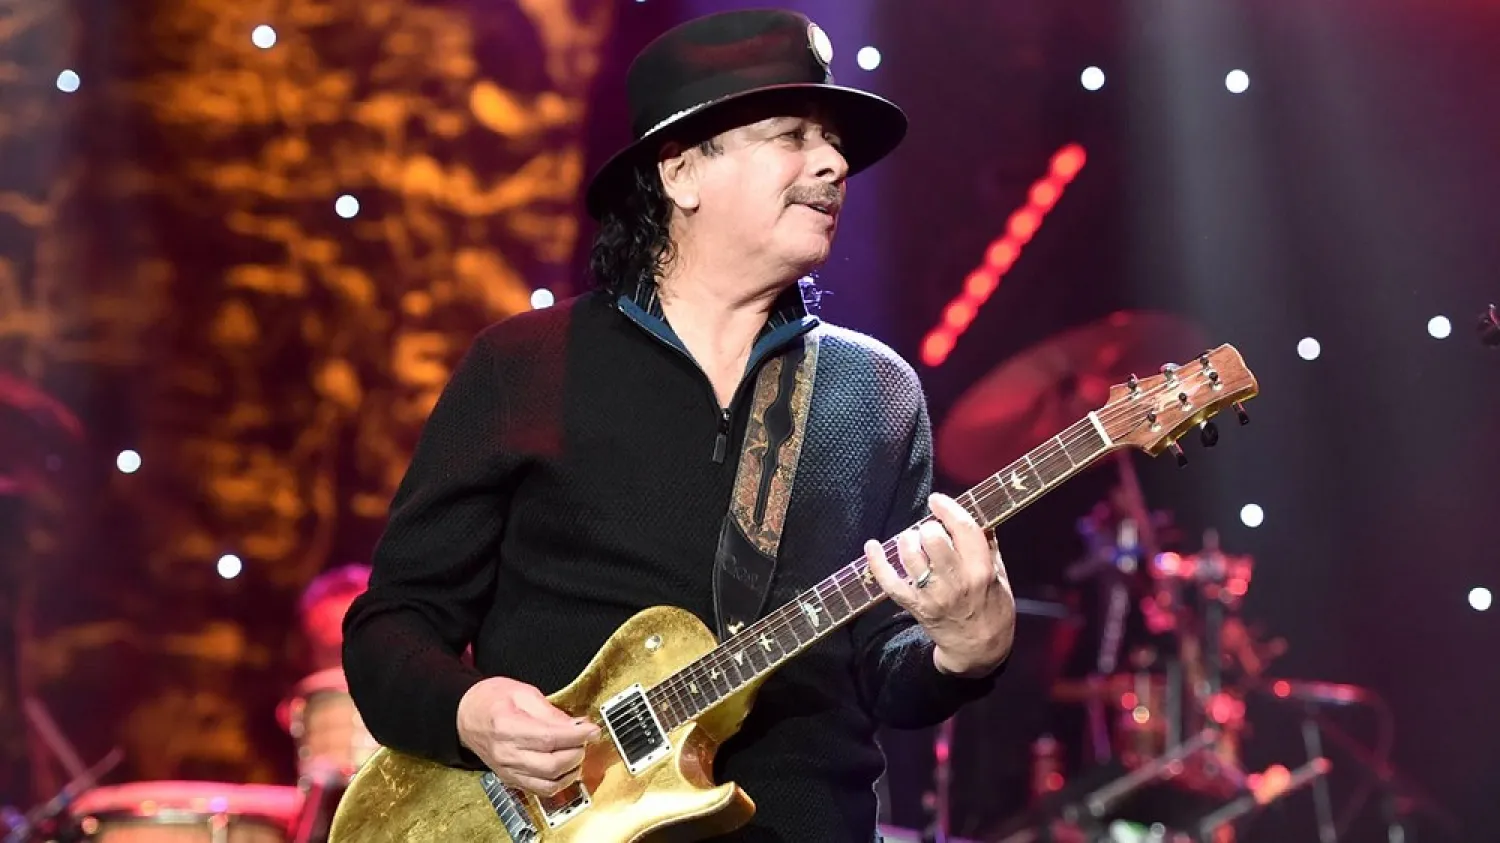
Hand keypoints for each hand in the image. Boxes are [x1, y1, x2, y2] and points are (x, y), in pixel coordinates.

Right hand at [457, 676, 600, 795]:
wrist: (464, 715)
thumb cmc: (489, 700)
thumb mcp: (522, 693)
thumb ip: (550, 711)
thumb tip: (576, 725)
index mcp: (507, 727)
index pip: (550, 738)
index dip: (576, 736)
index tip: (592, 730)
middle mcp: (506, 754)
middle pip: (552, 764)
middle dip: (576, 752)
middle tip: (585, 739)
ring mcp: (507, 770)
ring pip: (548, 783)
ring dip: (570, 770)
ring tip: (576, 752)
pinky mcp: (510, 779)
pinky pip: (540, 790)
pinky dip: (558, 782)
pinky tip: (566, 768)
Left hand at [866, 493, 1015, 676]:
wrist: (979, 650)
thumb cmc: (994, 609)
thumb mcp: (1002, 577)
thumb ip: (990, 548)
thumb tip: (980, 517)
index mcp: (981, 570)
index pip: (964, 530)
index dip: (948, 509)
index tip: (937, 500)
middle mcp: (956, 581)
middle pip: (934, 540)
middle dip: (928, 528)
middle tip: (929, 531)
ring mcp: (933, 595)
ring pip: (911, 557)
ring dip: (907, 540)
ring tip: (910, 539)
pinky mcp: (916, 606)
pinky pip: (891, 583)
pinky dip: (877, 563)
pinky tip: (872, 546)